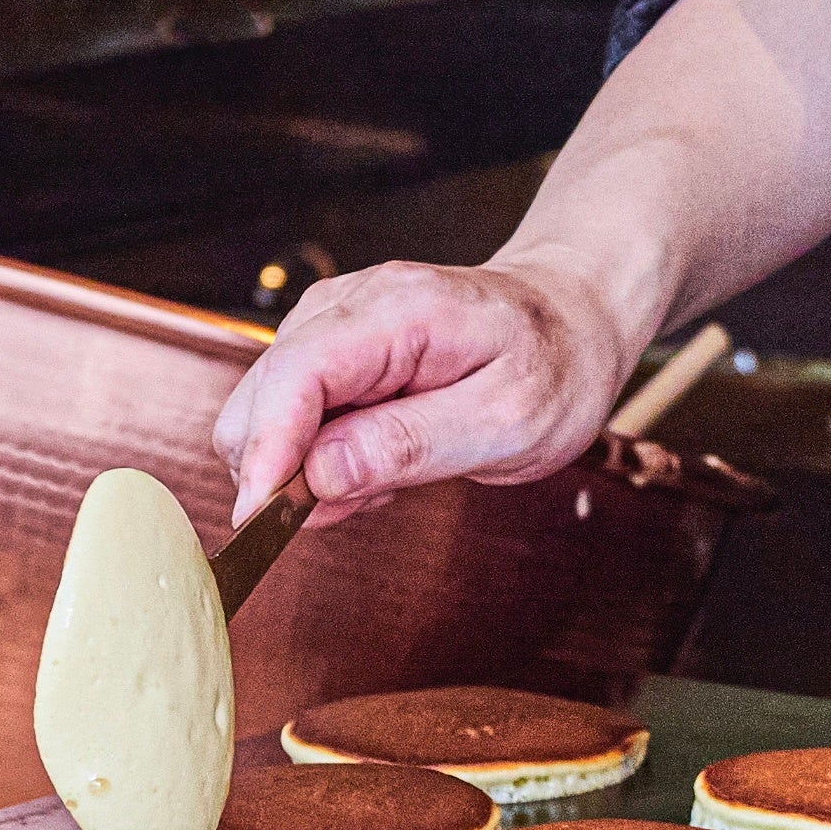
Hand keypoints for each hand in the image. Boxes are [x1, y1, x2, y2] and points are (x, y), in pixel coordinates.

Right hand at [213, 253, 636, 526]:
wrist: (571, 323)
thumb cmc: (555, 367)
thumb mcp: (508, 421)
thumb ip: (409, 445)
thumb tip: (318, 475)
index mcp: (397, 311)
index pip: (296, 375)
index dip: (267, 452)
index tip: (259, 522)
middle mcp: (346, 307)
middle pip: (259, 398)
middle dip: (285, 470)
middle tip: (367, 502)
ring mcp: (332, 328)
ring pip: (265, 415)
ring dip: (309, 470)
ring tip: (393, 477)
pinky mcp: (331, 355)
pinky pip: (293, 421)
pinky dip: (322, 460)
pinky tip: (383, 460)